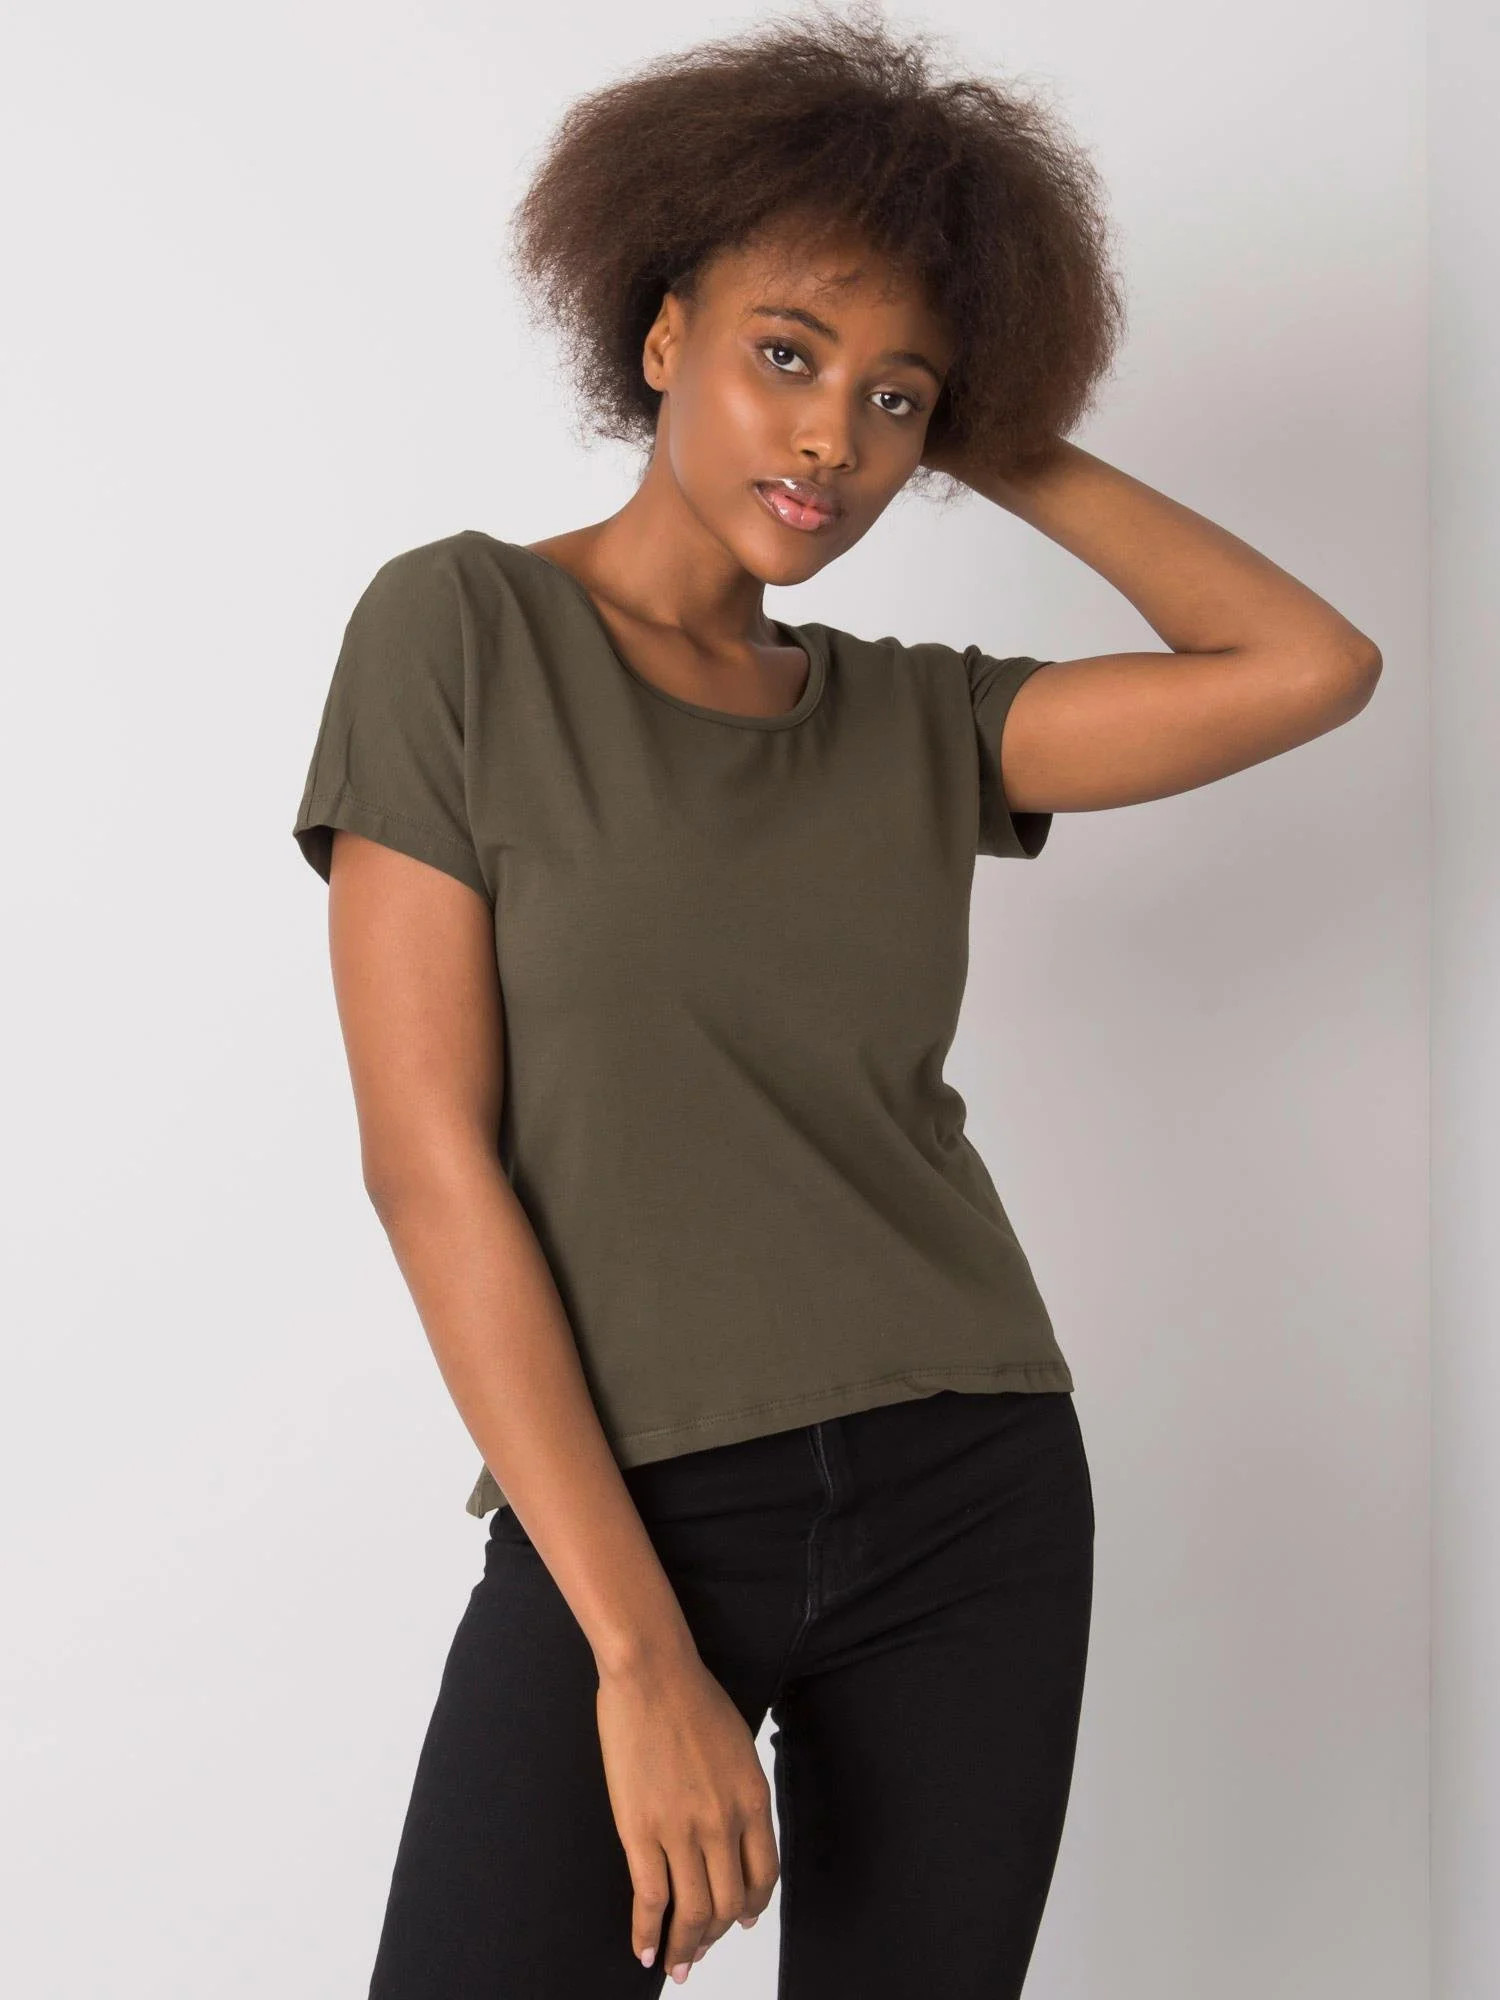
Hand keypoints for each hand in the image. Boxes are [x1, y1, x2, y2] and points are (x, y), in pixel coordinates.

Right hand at [596, 1646, 779, 1982]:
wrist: (651, 1672)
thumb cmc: (690, 1696)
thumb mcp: (735, 1747)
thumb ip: (738, 1791)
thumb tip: (732, 1828)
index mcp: (752, 1799)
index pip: (763, 1875)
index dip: (750, 1907)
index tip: (739, 1922)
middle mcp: (725, 1823)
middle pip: (728, 1903)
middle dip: (715, 1936)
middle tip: (701, 1951)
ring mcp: (683, 1831)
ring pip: (692, 1912)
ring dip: (685, 1948)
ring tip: (675, 1964)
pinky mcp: (641, 1832)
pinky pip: (650, 1899)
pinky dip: (647, 1933)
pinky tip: (643, 1949)